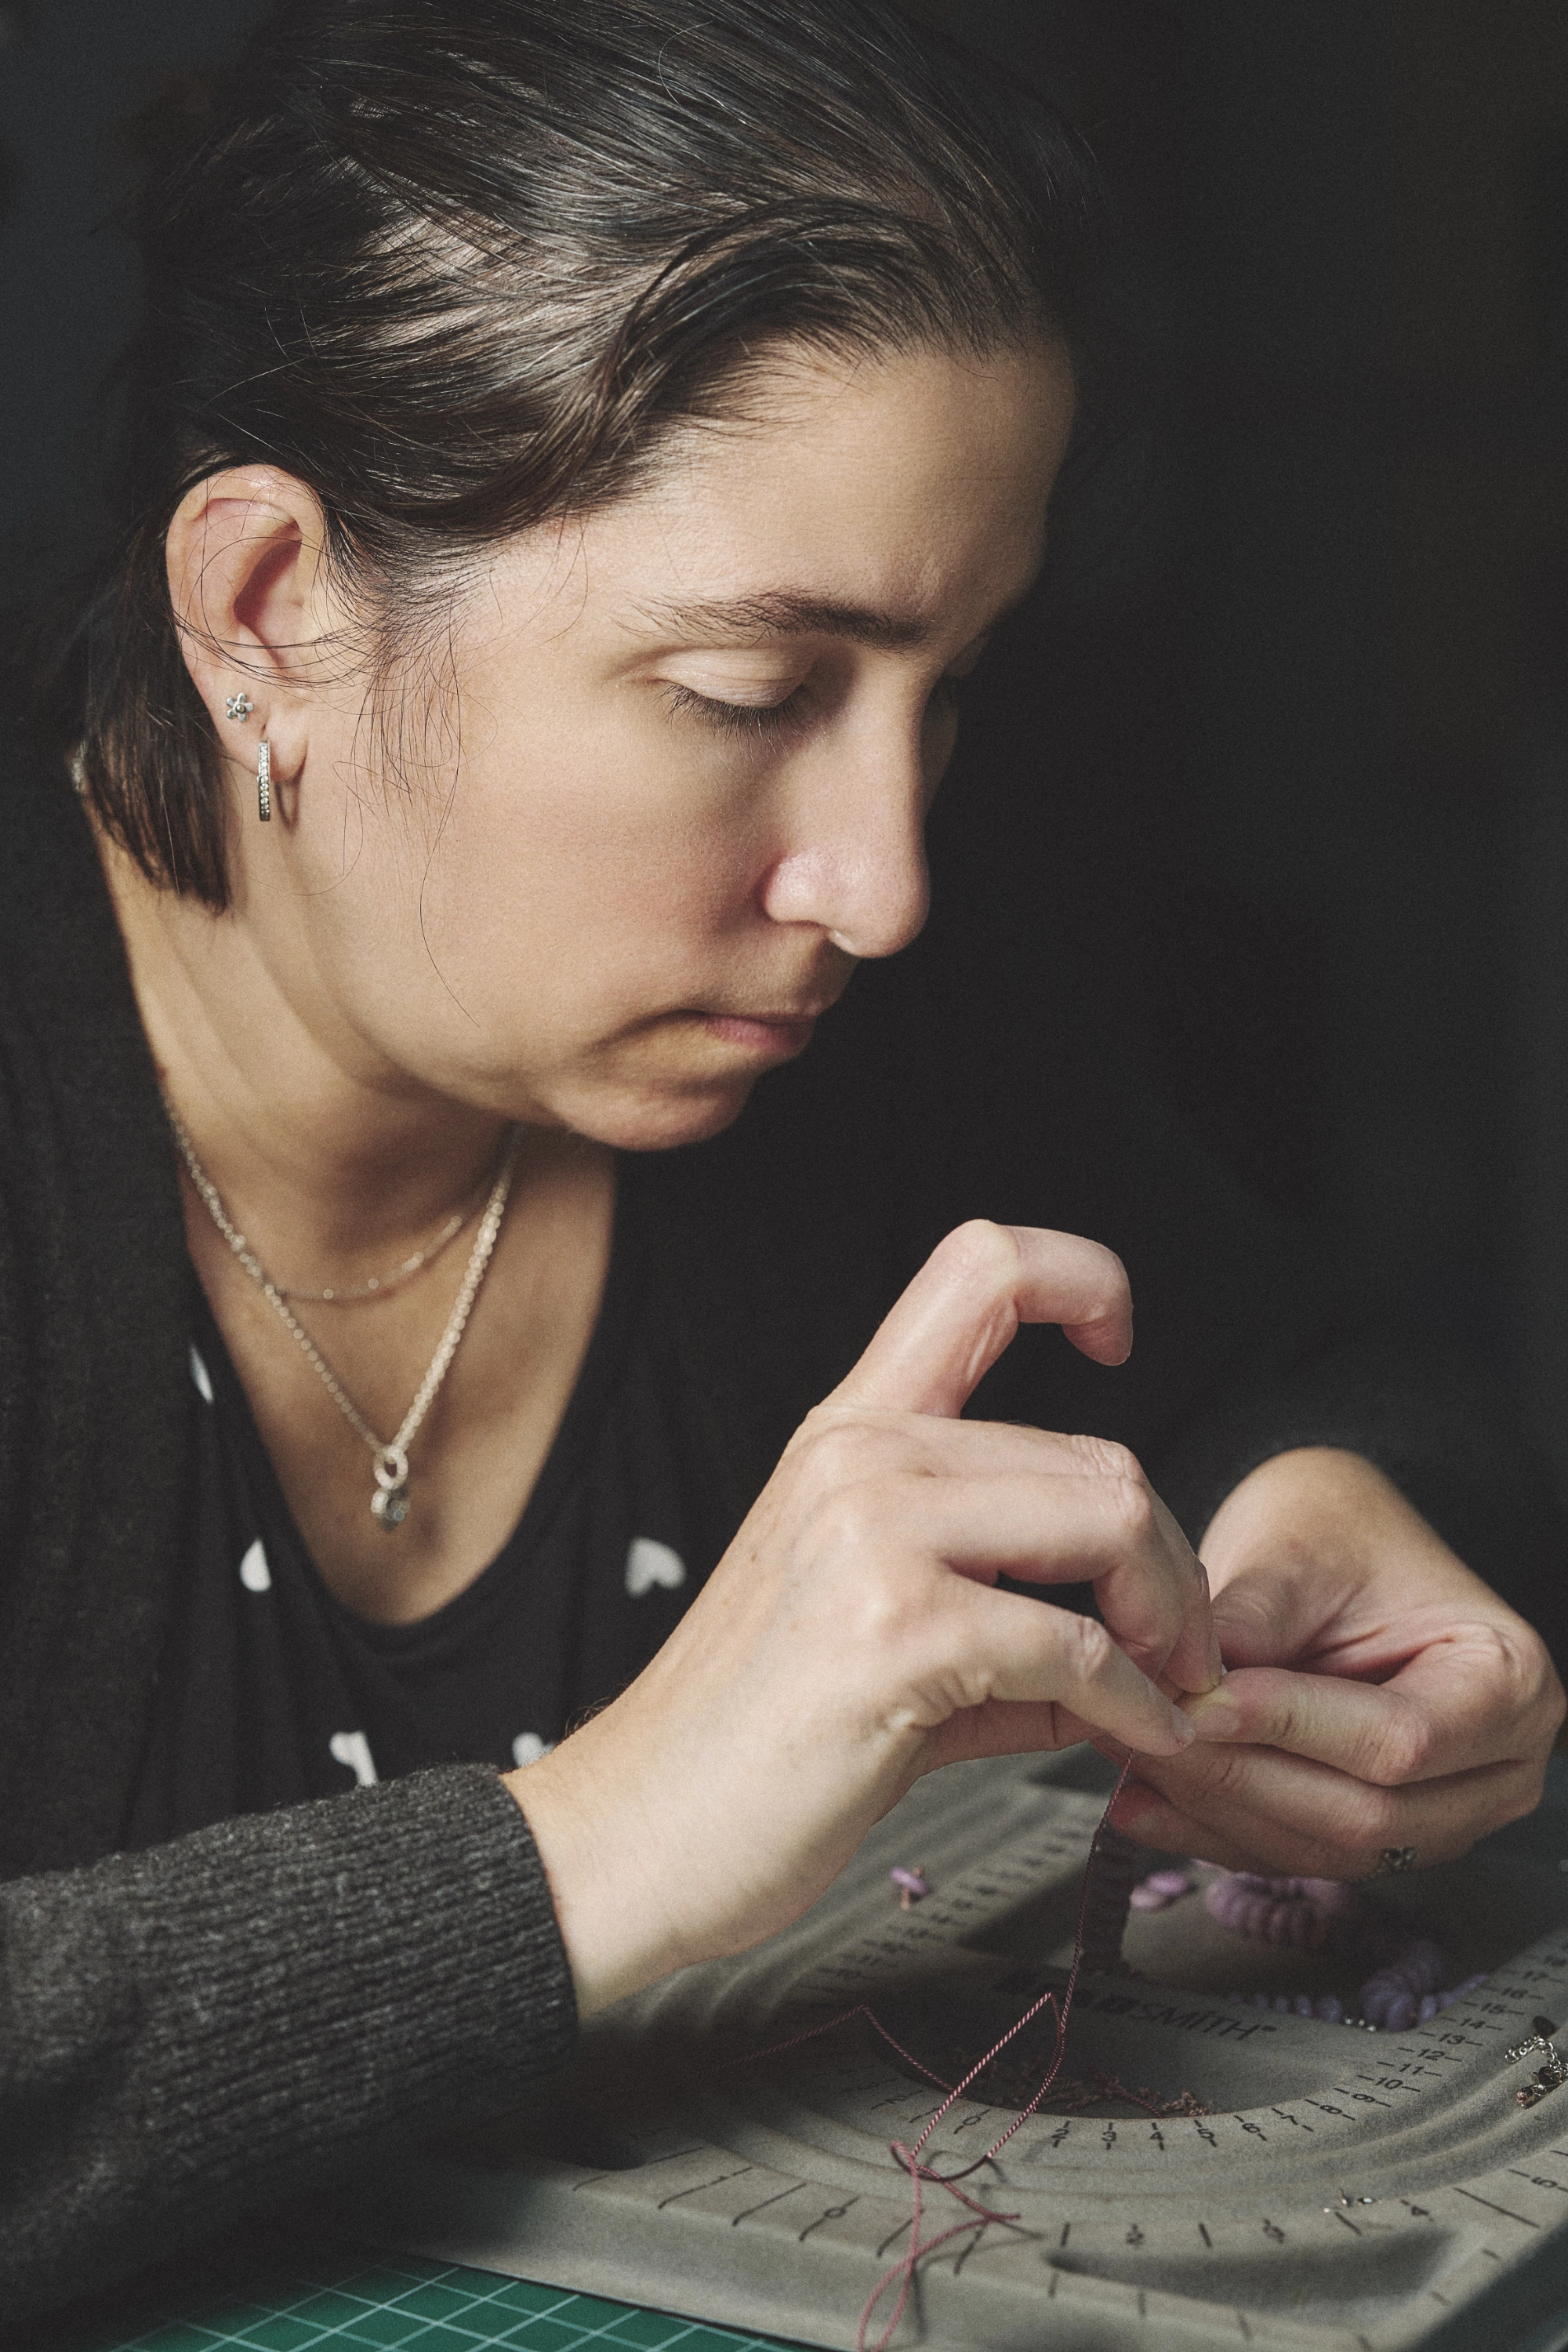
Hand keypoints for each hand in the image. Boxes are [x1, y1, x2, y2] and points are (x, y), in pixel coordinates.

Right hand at [515, 1220, 1217, 2013]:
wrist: (639, 1832)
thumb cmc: (747, 1738)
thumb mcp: (877, 1629)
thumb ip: (1007, 1615)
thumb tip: (1134, 1655)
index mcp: (850, 1430)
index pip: (979, 1267)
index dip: (1078, 1277)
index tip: (1119, 1341)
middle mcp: (860, 1454)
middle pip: (1099, 1451)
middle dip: (1174, 1560)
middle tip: (1184, 1640)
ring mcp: (872, 1533)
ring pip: (1110, 1519)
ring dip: (1172, 1618)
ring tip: (1170, 1684)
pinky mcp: (895, 1630)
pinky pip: (1080, 1647)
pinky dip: (1139, 1702)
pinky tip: (1139, 1735)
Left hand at [1105, 1447, 1565, 1874]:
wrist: (1336, 1541)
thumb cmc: (1337, 1529)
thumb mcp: (1297, 1552)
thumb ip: (1249, 1626)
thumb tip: (1181, 1693)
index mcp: (1506, 1679)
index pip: (1398, 1739)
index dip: (1293, 1729)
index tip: (1203, 1703)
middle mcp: (1494, 1766)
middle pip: (1364, 1814)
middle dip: (1240, 1779)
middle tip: (1145, 1734)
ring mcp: (1443, 1813)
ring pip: (1322, 1849)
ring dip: (1215, 1813)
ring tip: (1129, 1763)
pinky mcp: (1379, 1833)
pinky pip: (1294, 1853)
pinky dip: (1212, 1830)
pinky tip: (1143, 1800)